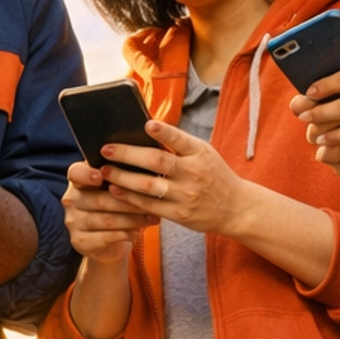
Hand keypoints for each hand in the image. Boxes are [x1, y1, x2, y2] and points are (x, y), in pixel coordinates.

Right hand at [62, 160, 147, 261]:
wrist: (110, 242)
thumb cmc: (116, 206)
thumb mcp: (116, 188)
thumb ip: (121, 175)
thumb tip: (143, 166)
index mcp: (77, 180)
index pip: (76, 173)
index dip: (87, 174)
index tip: (101, 176)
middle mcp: (71, 200)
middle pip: (100, 199)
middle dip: (130, 200)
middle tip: (153, 200)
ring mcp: (73, 222)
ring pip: (107, 219)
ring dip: (133, 218)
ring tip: (153, 216)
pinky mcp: (79, 241)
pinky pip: (105, 237)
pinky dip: (125, 233)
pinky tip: (141, 231)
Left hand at [94, 116, 248, 234]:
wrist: (235, 208)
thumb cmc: (214, 175)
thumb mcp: (204, 154)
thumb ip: (180, 145)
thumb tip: (145, 130)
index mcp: (200, 153)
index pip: (180, 139)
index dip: (164, 131)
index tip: (146, 124)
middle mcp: (193, 173)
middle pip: (157, 161)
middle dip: (128, 154)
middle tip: (106, 149)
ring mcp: (186, 195)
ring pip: (148, 186)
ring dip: (123, 178)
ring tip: (104, 171)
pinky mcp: (179, 214)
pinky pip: (149, 206)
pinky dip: (130, 198)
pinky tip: (116, 190)